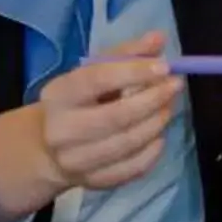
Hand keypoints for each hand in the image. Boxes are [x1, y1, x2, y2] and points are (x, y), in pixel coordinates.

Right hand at [0, 33, 179, 221]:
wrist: (47, 148)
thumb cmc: (77, 101)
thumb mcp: (91, 72)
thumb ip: (125, 54)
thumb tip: (159, 39)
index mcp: (57, 95)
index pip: (97, 80)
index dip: (134, 72)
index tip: (165, 66)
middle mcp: (61, 130)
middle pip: (115, 116)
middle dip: (152, 100)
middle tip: (174, 86)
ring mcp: (76, 160)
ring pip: (127, 143)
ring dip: (156, 123)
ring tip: (167, 108)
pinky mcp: (93, 182)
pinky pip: (132, 168)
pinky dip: (152, 151)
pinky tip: (157, 136)